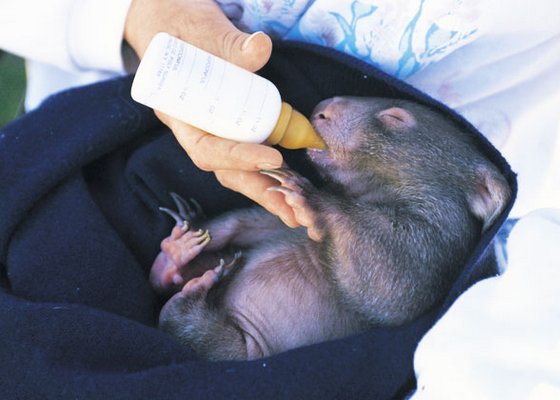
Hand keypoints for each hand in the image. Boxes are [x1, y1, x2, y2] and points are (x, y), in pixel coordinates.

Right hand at [124, 0, 298, 226]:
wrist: (169, 23)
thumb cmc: (178, 23)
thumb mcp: (199, 27)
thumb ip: (227, 41)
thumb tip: (260, 49)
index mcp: (179, 114)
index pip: (207, 148)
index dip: (238, 157)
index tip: (272, 158)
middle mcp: (196, 130)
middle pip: (226, 170)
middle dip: (261, 191)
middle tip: (294, 212)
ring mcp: (212, 131)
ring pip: (238, 170)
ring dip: (269, 190)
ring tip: (299, 211)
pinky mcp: (229, 127)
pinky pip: (249, 154)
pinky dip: (270, 172)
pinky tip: (293, 186)